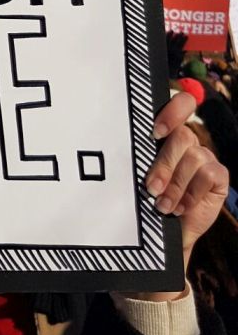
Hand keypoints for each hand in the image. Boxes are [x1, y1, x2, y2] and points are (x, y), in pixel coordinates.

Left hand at [138, 91, 228, 299]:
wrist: (162, 231)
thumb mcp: (137, 173)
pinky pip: (208, 175)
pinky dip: (191, 193)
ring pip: (194, 157)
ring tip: (162, 205)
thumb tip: (115, 146)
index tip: (155, 132)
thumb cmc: (144, 197)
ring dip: (175, 185)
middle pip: (182, 136)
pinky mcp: (218, 176)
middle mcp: (188, 142)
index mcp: (167, 132)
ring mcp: (205, 157)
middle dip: (164, 164)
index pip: (181, 104)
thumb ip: (137, 154)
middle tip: (151, 187)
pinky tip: (180, 207)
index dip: (173, 111)